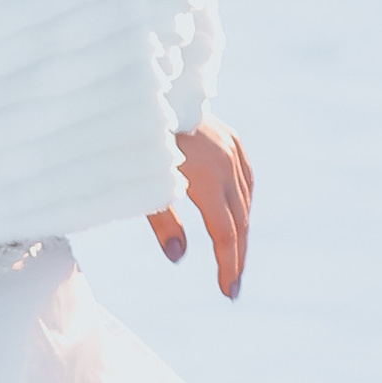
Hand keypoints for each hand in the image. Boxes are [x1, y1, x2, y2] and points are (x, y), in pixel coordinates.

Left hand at [147, 120, 251, 297]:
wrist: (149, 90)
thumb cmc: (136, 138)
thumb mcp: (143, 182)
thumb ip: (163, 220)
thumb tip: (179, 257)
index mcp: (208, 176)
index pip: (225, 232)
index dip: (227, 264)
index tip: (227, 291)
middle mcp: (227, 162)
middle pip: (240, 220)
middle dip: (236, 256)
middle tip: (231, 286)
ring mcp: (231, 148)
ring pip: (244, 199)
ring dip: (240, 230)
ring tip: (232, 259)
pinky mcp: (230, 138)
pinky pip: (245, 177)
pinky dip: (242, 201)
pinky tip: (236, 215)